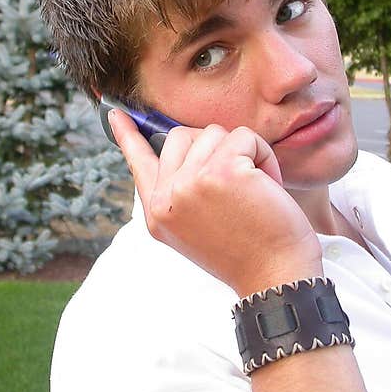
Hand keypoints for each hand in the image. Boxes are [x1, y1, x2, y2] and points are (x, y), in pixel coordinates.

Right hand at [108, 109, 323, 296]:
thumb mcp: (198, 226)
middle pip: (182, 136)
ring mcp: (190, 183)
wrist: (275, 278)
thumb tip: (182, 145)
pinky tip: (267, 187)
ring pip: (214, 133)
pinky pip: (245, 137)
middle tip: (237, 184)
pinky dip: (264, 156)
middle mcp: (167, 198)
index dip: (127, 135)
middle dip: (215, 149)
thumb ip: (182, 191)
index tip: (115, 113)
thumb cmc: (248, 251)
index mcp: (158, 213)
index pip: (137, 163)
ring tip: (254, 190)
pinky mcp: (222, 171)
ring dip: (243, 153)